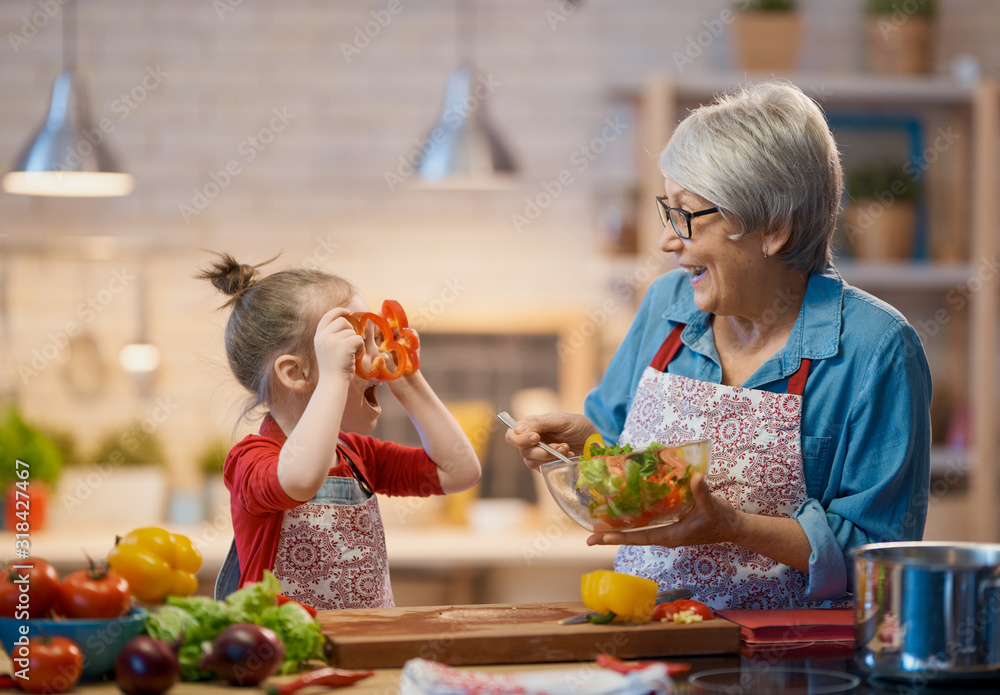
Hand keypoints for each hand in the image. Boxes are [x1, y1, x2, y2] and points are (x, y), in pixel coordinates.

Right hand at [314, 308, 364, 381]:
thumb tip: (344, 321)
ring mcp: (333, 340)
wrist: (333, 382)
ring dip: (355, 343)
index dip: (338, 311)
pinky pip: (359, 339)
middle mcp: (324, 336)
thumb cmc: (333, 368)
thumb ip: (331, 336)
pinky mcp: (344, 345)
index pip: (327, 317)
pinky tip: (354, 357)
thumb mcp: (326, 349)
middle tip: (350, 345)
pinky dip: (360, 348)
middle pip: (343, 321)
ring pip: (352, 332)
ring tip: (349, 355)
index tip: (347, 311)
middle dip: (350, 331)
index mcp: (318, 336)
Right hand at [504, 412, 597, 469]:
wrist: (594, 441)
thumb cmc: (578, 426)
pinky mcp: (546, 466)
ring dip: (551, 457)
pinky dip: (555, 463)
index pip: (512, 435)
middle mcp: (531, 441)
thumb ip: (541, 422)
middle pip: (522, 451)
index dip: (520, 439)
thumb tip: (520, 429)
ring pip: (531, 461)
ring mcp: (538, 454)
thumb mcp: (562, 420)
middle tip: (561, 446)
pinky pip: (542, 469)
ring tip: (567, 449)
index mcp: (531, 426)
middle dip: (542, 451)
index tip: (536, 437)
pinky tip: (568, 457)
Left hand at [586, 473, 742, 547]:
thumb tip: (695, 477)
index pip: (639, 538)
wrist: (733, 527)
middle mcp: (665, 536)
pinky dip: (633, 521)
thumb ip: (702, 492)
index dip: (619, 537)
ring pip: (638, 532)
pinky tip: (622, 513)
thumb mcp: (712, 506)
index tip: (599, 538)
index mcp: (671, 535)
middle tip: (589, 535)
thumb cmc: (722, 519)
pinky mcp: (669, 525)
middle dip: (611, 536)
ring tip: (598, 525)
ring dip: (619, 529)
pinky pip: (646, 525)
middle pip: (633, 537)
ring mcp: (666, 532)